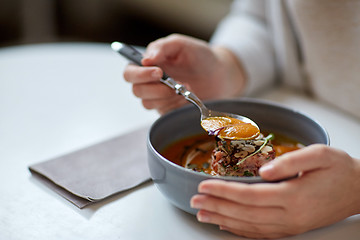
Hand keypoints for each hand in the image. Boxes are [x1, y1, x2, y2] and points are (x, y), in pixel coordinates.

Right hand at [123, 34, 245, 113]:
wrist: (220, 75)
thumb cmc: (201, 57)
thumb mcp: (182, 45)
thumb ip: (162, 47)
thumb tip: (144, 59)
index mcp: (149, 63)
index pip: (130, 72)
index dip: (140, 75)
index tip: (159, 72)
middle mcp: (149, 81)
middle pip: (136, 90)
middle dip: (155, 89)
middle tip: (174, 84)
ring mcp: (158, 97)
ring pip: (148, 103)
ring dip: (167, 97)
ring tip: (185, 87)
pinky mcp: (168, 109)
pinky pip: (163, 112)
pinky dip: (174, 105)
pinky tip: (186, 97)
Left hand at [190, 144, 359, 238]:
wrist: (359, 189)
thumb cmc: (339, 169)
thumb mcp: (320, 155)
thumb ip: (289, 161)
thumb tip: (262, 171)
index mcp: (294, 196)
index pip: (249, 195)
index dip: (224, 191)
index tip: (204, 185)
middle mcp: (290, 216)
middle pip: (244, 213)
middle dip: (216, 206)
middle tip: (194, 200)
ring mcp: (291, 226)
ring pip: (249, 226)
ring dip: (223, 220)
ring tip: (202, 214)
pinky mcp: (292, 228)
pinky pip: (261, 233)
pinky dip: (240, 230)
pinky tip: (226, 226)